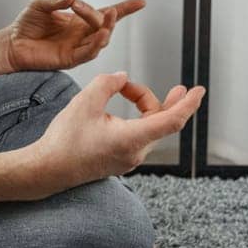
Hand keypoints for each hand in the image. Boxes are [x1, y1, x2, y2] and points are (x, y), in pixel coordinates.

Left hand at [3, 0, 145, 71]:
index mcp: (79, 20)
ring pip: (100, 40)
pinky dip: (97, 44)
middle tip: (86, 7)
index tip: (141, 2)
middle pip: (104, 24)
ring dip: (106, 28)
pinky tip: (101, 35)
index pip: (106, 13)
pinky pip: (88, 53)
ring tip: (107, 18)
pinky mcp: (70, 59)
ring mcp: (78, 47)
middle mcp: (82, 34)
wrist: (11, 43)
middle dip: (102, 15)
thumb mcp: (40, 4)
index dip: (125, 8)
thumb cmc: (26, 24)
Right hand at [30, 72, 204, 193]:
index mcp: (131, 139)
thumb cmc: (64, 140)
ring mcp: (128, 159)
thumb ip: (108, 83)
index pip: (172, 120)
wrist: (48, 169)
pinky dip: (137, 121)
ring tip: (126, 90)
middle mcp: (135, 152)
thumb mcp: (84, 102)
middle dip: (162, 101)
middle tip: (180, 88)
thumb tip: (122, 78)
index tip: (199, 91)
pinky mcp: (120, 161)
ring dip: (145, 108)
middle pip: (160, 121)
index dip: (188, 104)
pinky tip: (122, 111)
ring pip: (149, 129)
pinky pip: (138, 137)